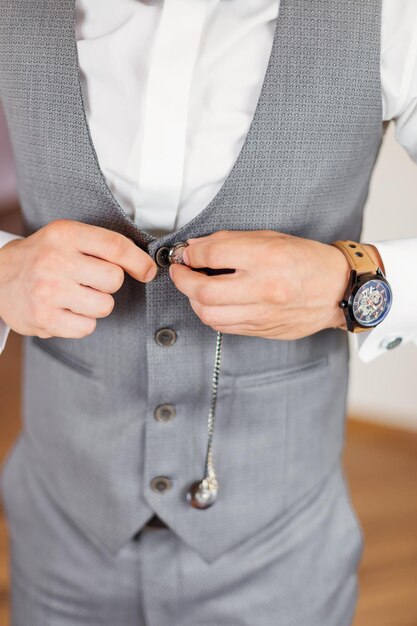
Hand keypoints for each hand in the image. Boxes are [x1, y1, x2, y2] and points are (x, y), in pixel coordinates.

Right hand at [0, 220, 156, 338]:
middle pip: (114, 280)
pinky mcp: (44, 318)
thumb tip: (146, 267)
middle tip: (90, 281)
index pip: (116, 246)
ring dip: (97, 305)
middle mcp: (55, 260)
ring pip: (104, 306)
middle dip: (109, 284)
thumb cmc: (44, 257)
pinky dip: (82, 322)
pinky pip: (87, 327)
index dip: (139, 261)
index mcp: (65, 235)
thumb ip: (104, 246)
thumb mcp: (68, 237)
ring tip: (76, 296)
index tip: (148, 271)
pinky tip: (66, 310)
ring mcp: (48, 291)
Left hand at [169, 230, 351, 339]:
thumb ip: (231, 242)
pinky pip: (224, 326)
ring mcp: (263, 313)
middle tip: (180, 272)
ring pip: (209, 314)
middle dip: (182, 280)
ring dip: (194, 300)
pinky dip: (211, 313)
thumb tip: (196, 248)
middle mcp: (263, 288)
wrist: (338, 290)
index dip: (189, 254)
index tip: (185, 253)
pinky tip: (214, 302)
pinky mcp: (262, 329)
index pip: (211, 254)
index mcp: (267, 257)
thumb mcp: (271, 238)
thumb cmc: (307, 260)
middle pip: (203, 291)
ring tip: (196, 288)